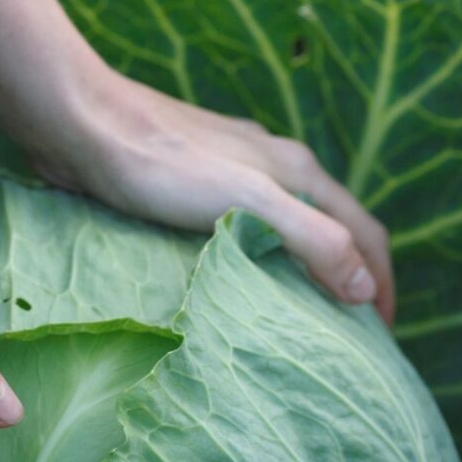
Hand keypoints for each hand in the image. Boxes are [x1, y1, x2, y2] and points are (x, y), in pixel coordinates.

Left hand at [7, 69, 396, 325]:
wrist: (80, 123)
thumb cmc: (160, 163)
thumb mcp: (246, 202)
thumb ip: (310, 239)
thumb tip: (363, 288)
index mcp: (297, 170)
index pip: (365, 232)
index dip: (381, 284)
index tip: (381, 338)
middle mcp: (272, 167)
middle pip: (332, 228)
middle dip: (349, 277)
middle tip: (346, 336)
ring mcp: (230, 172)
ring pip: (286, 227)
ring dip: (302, 270)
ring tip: (294, 320)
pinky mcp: (188, 183)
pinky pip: (240, 229)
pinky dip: (255, 260)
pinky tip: (229, 286)